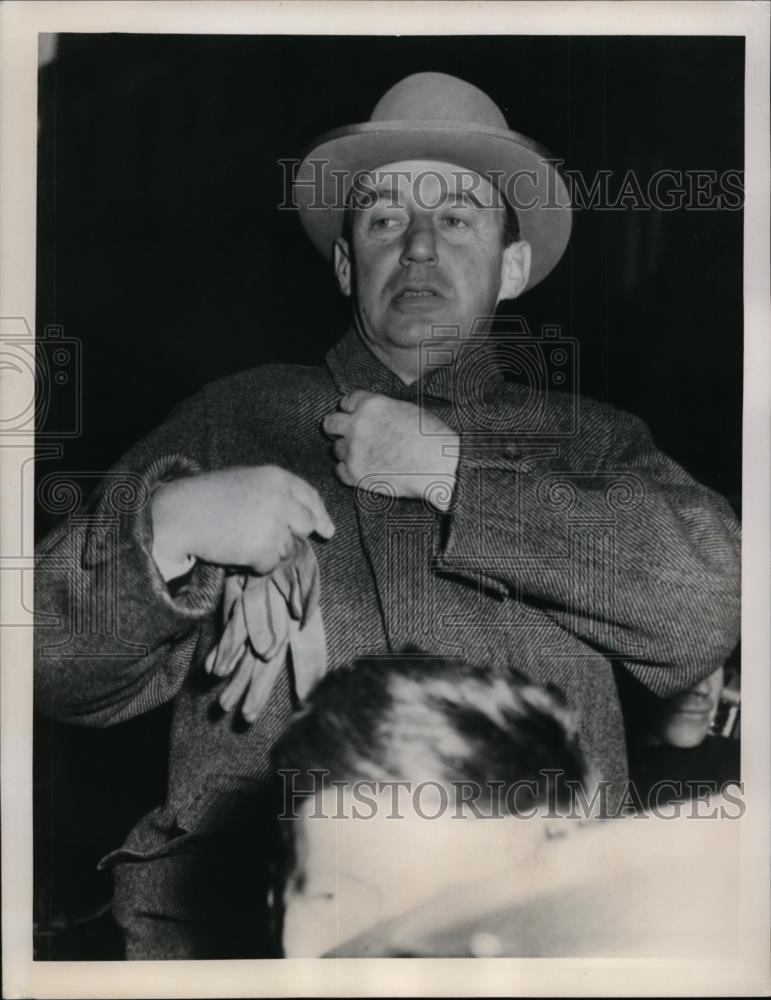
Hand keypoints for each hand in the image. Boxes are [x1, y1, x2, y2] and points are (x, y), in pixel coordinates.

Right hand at [151, 465, 334, 574]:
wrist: (182, 514)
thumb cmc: (208, 496)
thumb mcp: (246, 481)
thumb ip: (274, 493)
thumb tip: (300, 517)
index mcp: (276, 477)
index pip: (309, 496)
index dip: (320, 514)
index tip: (326, 529)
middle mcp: (281, 499)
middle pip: (306, 524)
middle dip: (293, 534)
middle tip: (271, 537)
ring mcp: (274, 524)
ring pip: (287, 547)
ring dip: (269, 550)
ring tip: (241, 539)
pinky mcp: (264, 548)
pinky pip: (271, 564)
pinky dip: (256, 564)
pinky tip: (237, 551)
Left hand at [322, 391, 458, 510]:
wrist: (440, 466)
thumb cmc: (432, 438)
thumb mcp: (406, 410)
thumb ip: (383, 411)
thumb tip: (374, 416)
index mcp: (371, 405)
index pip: (346, 402)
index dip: (351, 410)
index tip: (356, 417)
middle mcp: (357, 425)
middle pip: (330, 423)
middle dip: (338, 429)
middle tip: (349, 436)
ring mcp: (354, 450)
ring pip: (336, 449)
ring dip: (347, 452)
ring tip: (366, 457)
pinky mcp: (355, 474)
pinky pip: (340, 471)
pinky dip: (349, 472)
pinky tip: (365, 471)